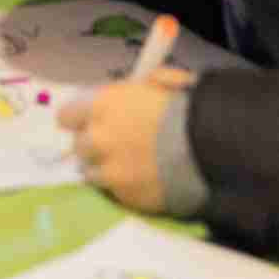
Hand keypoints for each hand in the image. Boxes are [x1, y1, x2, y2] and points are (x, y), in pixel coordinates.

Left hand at [57, 68, 194, 213]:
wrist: (212, 147)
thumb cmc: (190, 107)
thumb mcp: (162, 82)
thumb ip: (137, 89)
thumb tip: (135, 90)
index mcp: (102, 106)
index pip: (66, 116)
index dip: (80, 120)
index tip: (91, 123)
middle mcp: (98, 139)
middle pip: (79, 147)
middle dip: (95, 146)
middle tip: (117, 146)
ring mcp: (110, 171)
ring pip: (92, 173)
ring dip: (107, 170)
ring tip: (133, 167)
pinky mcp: (126, 197)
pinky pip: (117, 194)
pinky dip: (128, 189)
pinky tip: (148, 181)